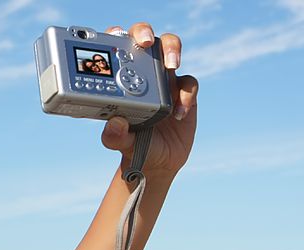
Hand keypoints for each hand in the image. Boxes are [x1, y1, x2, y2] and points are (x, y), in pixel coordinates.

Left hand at [100, 22, 198, 175]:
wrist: (157, 163)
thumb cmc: (133, 147)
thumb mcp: (121, 144)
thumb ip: (115, 137)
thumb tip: (115, 124)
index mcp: (120, 80)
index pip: (116, 49)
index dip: (115, 35)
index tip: (114, 37)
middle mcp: (142, 75)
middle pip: (145, 39)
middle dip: (145, 32)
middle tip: (146, 42)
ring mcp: (164, 81)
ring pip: (171, 49)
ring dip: (172, 50)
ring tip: (170, 67)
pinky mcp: (184, 92)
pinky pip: (189, 83)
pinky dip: (186, 95)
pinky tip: (178, 114)